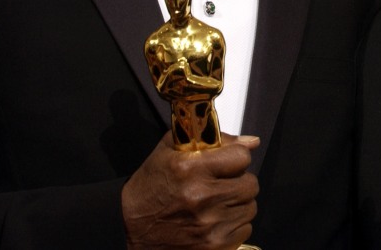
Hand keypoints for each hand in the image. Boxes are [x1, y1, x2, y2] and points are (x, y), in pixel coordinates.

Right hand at [122, 132, 260, 248]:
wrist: (129, 228)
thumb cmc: (151, 187)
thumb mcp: (171, 151)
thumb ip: (214, 140)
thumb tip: (251, 142)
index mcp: (190, 168)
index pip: (241, 156)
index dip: (235, 157)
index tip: (226, 162)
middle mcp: (201, 196)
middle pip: (250, 183)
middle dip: (238, 180)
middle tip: (221, 183)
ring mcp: (209, 225)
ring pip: (250, 207)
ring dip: (237, 203)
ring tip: (215, 202)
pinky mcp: (214, 245)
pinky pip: (244, 228)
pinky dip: (233, 224)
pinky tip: (214, 220)